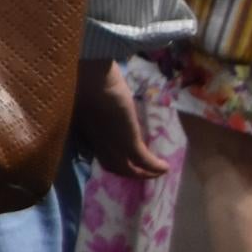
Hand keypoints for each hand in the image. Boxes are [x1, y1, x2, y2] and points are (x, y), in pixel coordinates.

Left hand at [71, 61, 168, 179]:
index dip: (110, 157)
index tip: (121, 157)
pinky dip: (154, 167)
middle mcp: (97, 142)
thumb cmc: (89, 79)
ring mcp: (112, 144)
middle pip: (111, 165)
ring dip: (142, 173)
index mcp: (86, 131)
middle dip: (126, 171)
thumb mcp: (91, 94)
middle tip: (141, 171)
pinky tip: (165, 168)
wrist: (93, 78)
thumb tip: (105, 95)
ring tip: (156, 173)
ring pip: (127, 168)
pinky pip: (143, 161)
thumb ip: (95, 101)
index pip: (97, 152)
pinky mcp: (128, 142)